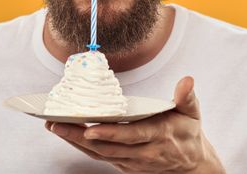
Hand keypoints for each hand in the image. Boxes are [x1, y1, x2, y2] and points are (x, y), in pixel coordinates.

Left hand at [45, 76, 225, 172]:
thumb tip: (187, 81)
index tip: (90, 128)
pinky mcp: (124, 164)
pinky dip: (80, 147)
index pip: (131, 135)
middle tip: (56, 123)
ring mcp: (131, 161)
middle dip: (79, 136)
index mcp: (158, 135)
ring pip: (99, 153)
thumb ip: (187, 97)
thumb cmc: (188, 134)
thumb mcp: (192, 114)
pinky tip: (65, 134)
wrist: (191, 166)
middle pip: (107, 147)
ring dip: (74, 141)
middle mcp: (142, 152)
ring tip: (54, 126)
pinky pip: (99, 157)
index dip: (110, 133)